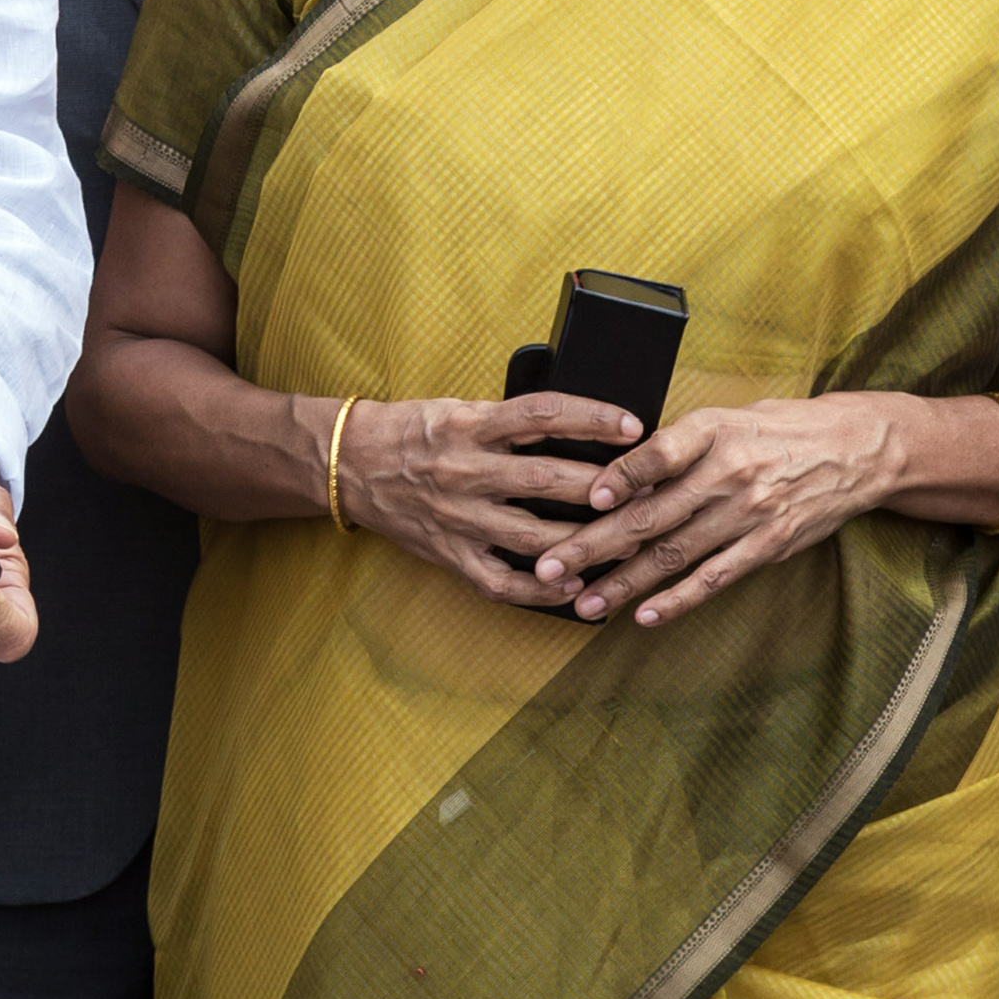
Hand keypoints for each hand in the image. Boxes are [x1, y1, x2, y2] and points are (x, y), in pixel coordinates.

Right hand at [336, 393, 647, 606]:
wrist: (348, 463)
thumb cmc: (414, 431)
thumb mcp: (459, 408)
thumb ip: (511, 422)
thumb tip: (581, 427)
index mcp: (468, 425)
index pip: (540, 415)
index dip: (590, 418)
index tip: (633, 425)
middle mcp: (464, 470)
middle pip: (547, 480)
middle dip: (605, 487)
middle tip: (649, 491)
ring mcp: (457, 517)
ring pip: (533, 536)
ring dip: (586, 543)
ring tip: (628, 543)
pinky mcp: (449, 553)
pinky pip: (501, 581)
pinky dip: (541, 589)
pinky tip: (576, 588)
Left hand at [533, 394, 916, 626]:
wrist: (854, 451)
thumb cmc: (773, 430)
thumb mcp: (724, 417)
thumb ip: (674, 444)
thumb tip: (613, 473)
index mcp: (712, 432)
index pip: (660, 454)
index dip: (622, 476)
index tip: (588, 499)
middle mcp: (729, 474)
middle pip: (652, 514)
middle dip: (595, 545)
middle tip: (551, 567)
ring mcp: (749, 514)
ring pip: (675, 554)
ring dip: (625, 583)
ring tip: (584, 604)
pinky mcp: (768, 546)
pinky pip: (715, 578)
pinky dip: (678, 599)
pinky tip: (644, 614)